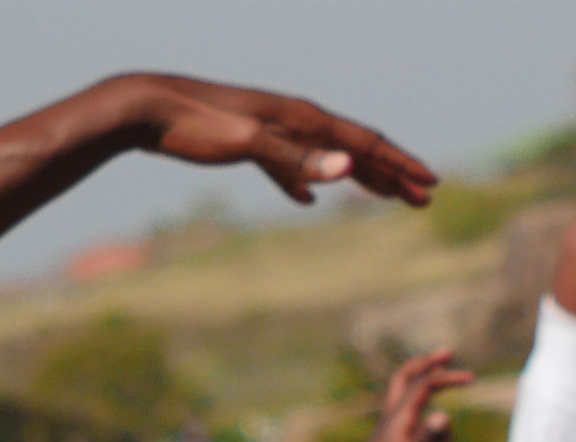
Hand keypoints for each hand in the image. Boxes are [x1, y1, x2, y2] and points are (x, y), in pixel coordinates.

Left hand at [113, 74, 435, 207]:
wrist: (145, 108)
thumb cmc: (193, 123)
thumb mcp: (247, 144)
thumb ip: (296, 158)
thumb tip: (347, 170)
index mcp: (301, 118)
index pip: (364, 144)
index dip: (399, 166)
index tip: (430, 185)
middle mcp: (293, 119)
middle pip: (355, 150)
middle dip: (391, 175)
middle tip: (423, 200)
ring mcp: (272, 129)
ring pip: (327, 156)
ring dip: (358, 178)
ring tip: (384, 198)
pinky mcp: (248, 142)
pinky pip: (289, 165)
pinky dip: (304, 182)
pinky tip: (305, 200)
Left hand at [344, 350, 475, 441]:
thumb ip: (429, 438)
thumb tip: (444, 415)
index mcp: (399, 418)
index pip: (424, 385)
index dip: (448, 377)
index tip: (472, 379)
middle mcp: (391, 419)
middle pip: (405, 378)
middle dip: (426, 363)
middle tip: (447, 353)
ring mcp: (388, 432)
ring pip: (404, 397)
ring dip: (423, 384)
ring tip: (443, 383)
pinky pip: (406, 419)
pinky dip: (421, 412)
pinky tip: (433, 431)